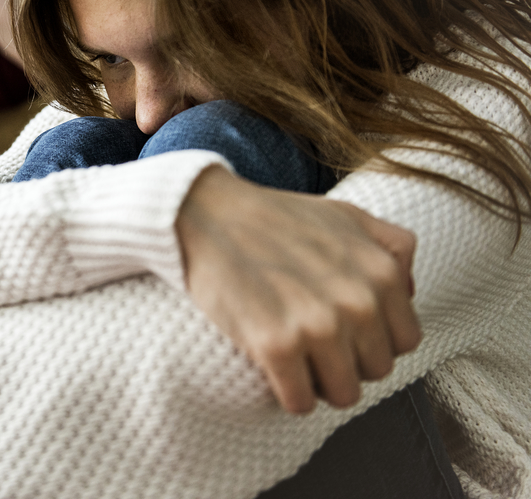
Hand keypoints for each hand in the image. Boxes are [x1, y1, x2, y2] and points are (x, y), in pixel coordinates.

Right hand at [175, 166, 421, 413]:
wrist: (206, 213)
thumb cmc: (273, 216)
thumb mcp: (346, 214)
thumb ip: (392, 246)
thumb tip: (408, 291)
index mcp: (381, 273)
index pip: (404, 341)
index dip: (372, 338)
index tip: (343, 329)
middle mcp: (358, 302)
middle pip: (374, 371)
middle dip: (346, 360)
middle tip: (312, 339)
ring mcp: (317, 326)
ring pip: (342, 394)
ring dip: (318, 382)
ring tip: (295, 356)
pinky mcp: (276, 346)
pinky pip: (300, 402)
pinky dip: (287, 392)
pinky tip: (272, 366)